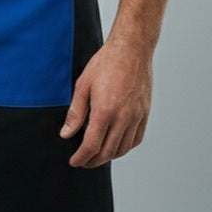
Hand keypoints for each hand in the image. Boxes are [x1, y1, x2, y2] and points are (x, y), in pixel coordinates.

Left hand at [59, 35, 151, 167]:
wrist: (132, 49)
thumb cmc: (106, 62)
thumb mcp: (83, 85)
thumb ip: (75, 113)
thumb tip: (66, 134)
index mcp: (105, 111)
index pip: (91, 145)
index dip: (81, 158)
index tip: (74, 162)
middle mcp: (123, 117)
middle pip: (108, 152)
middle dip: (93, 161)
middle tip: (84, 161)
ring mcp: (136, 116)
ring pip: (123, 148)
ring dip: (109, 156)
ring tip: (98, 155)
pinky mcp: (145, 113)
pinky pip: (136, 139)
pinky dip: (126, 147)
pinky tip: (117, 145)